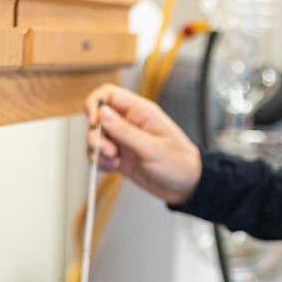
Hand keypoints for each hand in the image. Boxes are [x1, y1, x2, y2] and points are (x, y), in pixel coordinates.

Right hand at [85, 84, 202, 205]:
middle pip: (98, 118)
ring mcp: (124, 140)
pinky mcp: (120, 156)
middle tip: (109, 151)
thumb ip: (125, 130)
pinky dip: (101, 162)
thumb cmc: (179, 163)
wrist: (187, 187)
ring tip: (114, 161)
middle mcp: (129, 123)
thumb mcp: (151, 147)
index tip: (94, 122)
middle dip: (97, 135)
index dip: (96, 104)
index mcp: (140, 112)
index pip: (109, 94)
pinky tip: (114, 168)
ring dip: (98, 151)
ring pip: (97, 137)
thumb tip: (102, 112)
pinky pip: (100, 155)